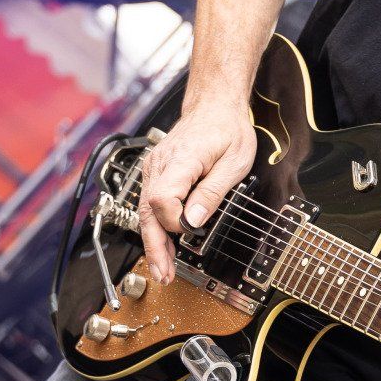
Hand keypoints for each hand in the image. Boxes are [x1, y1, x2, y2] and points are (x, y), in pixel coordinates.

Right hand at [135, 104, 257, 283]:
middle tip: (164, 273)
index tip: (191, 231)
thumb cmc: (227, 130)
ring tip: (163, 269)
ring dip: (153, 242)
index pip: (163, 198)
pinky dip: (155, 227)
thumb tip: (193, 221)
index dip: (174, 221)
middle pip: (147, 211)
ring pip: (145, 211)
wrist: (215, 107)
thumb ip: (212, 193)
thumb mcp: (234, 163)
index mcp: (181, 160)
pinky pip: (150, 204)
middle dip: (155, 246)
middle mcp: (160, 164)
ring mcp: (154, 168)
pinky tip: (164, 247)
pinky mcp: (156, 173)